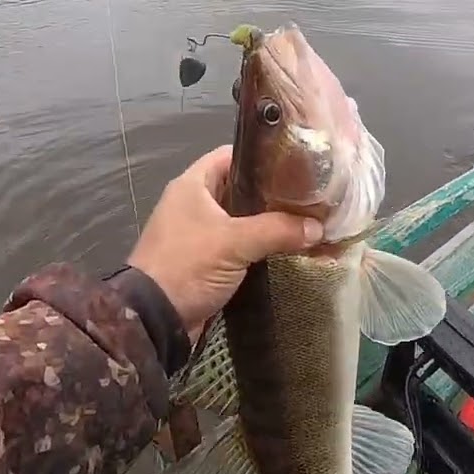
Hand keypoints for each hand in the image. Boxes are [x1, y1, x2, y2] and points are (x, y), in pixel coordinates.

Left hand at [127, 145, 323, 338]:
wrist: (154, 319)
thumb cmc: (188, 265)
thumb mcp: (235, 242)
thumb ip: (277, 230)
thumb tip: (318, 227)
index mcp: (192, 185)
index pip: (231, 155)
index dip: (262, 155)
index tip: (296, 162)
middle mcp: (193, 203)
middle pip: (240, 186)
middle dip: (272, 191)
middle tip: (308, 194)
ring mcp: (198, 232)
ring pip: (240, 218)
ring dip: (267, 221)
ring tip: (304, 219)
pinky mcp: (204, 259)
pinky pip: (237, 243)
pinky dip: (258, 245)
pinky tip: (285, 248)